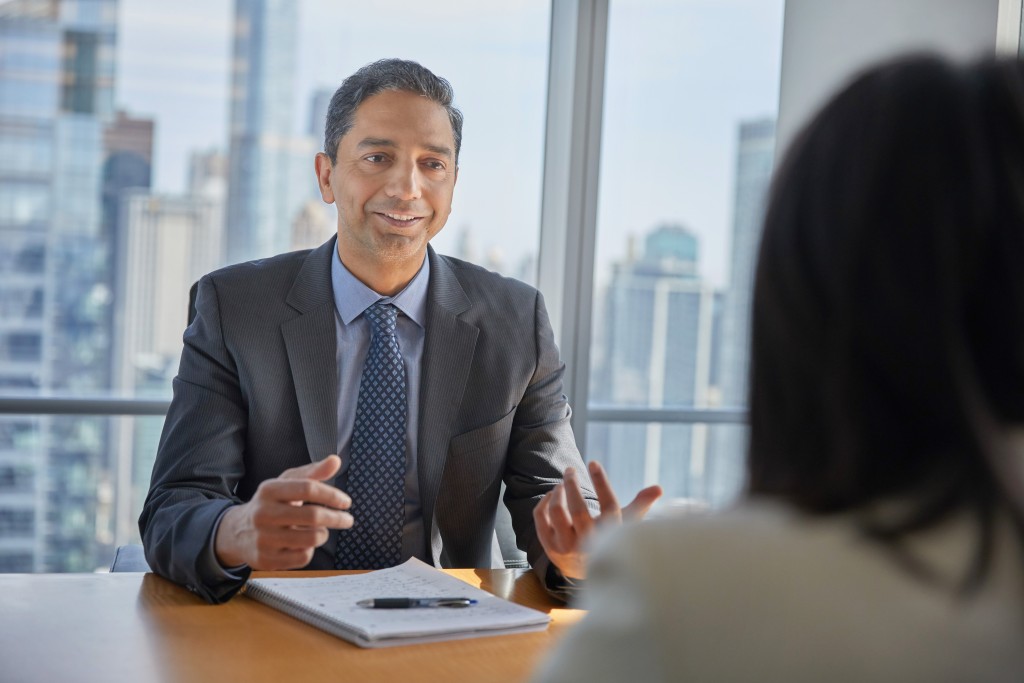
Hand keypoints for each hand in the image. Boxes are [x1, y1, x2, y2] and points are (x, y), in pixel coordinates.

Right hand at [214, 455, 352, 569]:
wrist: (238, 532)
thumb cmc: (272, 503)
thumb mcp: (286, 483)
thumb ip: (313, 472)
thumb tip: (336, 460)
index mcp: (268, 490)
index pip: (308, 488)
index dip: (332, 495)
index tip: (346, 502)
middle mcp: (263, 513)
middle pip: (313, 516)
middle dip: (337, 518)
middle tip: (348, 520)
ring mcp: (263, 538)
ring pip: (311, 539)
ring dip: (323, 534)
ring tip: (321, 531)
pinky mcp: (266, 560)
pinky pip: (303, 557)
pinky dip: (309, 550)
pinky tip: (303, 544)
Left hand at [534, 460, 661, 579]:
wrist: (588, 572)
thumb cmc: (610, 539)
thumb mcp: (625, 525)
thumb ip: (640, 506)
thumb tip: (658, 488)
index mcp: (611, 534)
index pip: (609, 505)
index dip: (601, 482)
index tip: (593, 462)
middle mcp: (589, 543)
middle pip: (578, 510)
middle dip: (572, 484)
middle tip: (570, 470)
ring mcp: (567, 547)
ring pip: (557, 513)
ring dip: (557, 493)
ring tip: (561, 484)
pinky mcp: (550, 548)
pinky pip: (541, 520)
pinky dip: (544, 504)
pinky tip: (551, 496)